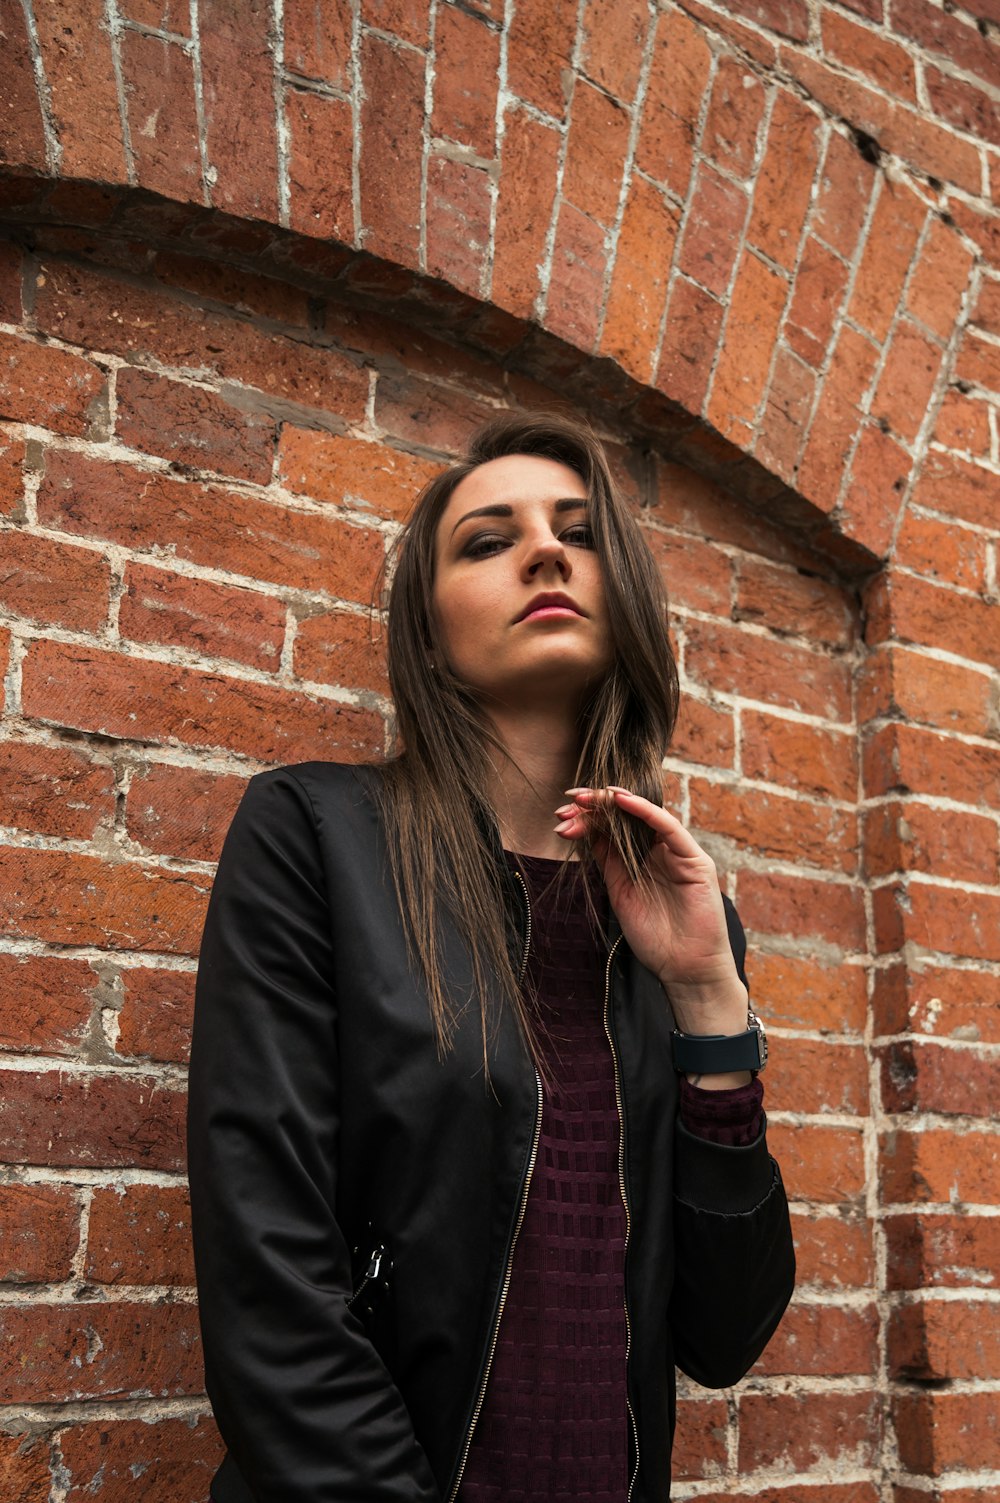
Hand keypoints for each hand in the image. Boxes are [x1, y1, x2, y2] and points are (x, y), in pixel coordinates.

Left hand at [554, 787, 748, 1037]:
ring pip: (647, 816)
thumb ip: (608, 861)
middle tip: (569, 803)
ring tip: (589, 799)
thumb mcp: (620, 892)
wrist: (684, 969)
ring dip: (615, 804)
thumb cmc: (654, 936)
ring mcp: (679, 854)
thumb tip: (585, 832)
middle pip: (628, 817)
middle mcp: (661, 851)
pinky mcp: (695, 861)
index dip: (590, 817)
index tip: (563, 814)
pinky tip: (622, 802)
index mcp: (643, 858)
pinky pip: (670, 829)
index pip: (615, 827)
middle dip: (597, 807)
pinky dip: (646, 812)